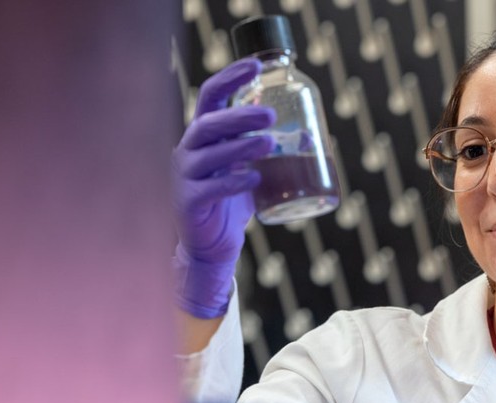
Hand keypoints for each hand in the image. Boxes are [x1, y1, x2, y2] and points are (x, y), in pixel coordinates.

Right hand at [173, 58, 275, 318]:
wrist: (212, 245)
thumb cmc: (232, 201)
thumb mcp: (250, 168)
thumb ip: (268, 149)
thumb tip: (310, 135)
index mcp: (203, 135)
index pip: (211, 96)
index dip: (230, 77)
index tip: (257, 65)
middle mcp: (188, 150)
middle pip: (209, 123)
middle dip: (239, 115)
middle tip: (271, 116)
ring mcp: (185, 177)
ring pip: (208, 153)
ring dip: (240, 145)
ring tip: (270, 143)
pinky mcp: (188, 203)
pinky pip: (209, 188)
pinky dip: (233, 182)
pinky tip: (254, 179)